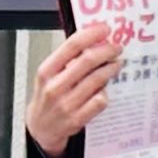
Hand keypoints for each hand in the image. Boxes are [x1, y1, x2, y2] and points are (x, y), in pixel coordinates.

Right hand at [26, 23, 121, 157]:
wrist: (40, 128)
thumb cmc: (47, 98)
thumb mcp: (48, 75)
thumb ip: (66, 59)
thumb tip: (92, 40)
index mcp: (47, 71)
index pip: (71, 46)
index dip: (91, 34)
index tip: (104, 28)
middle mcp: (55, 86)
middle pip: (88, 61)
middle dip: (107, 50)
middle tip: (116, 47)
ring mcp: (66, 104)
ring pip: (97, 80)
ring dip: (111, 69)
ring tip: (116, 64)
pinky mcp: (77, 119)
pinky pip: (99, 101)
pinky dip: (105, 93)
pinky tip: (105, 89)